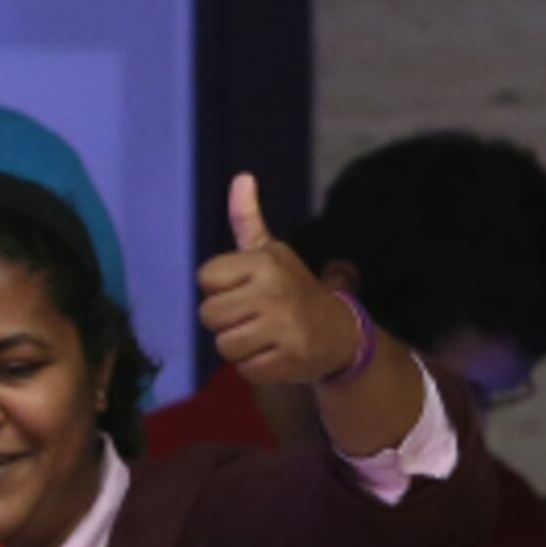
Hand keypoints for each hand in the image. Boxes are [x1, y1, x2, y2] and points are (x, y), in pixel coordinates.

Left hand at [197, 174, 363, 384]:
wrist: (340, 332)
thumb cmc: (292, 290)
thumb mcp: (272, 253)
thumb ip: (248, 221)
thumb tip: (241, 177)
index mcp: (265, 262)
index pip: (205, 277)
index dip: (219, 288)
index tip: (244, 288)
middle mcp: (274, 290)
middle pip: (208, 315)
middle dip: (226, 321)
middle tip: (254, 316)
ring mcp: (283, 326)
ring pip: (223, 346)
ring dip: (239, 346)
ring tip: (263, 335)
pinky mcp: (288, 359)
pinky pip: (243, 369)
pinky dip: (255, 366)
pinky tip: (275, 353)